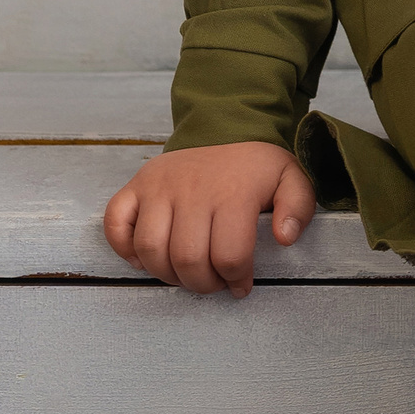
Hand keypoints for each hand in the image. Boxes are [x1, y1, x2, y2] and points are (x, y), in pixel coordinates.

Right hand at [102, 142, 314, 294]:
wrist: (225, 128)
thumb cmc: (255, 166)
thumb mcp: (290, 179)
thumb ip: (298, 208)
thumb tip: (284, 239)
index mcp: (234, 191)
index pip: (229, 255)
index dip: (235, 280)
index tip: (240, 285)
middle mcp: (193, 189)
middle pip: (187, 259)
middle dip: (202, 283)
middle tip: (214, 282)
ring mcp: (160, 187)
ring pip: (150, 249)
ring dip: (166, 274)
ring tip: (186, 273)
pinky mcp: (136, 186)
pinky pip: (116, 223)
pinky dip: (124, 248)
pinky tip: (145, 257)